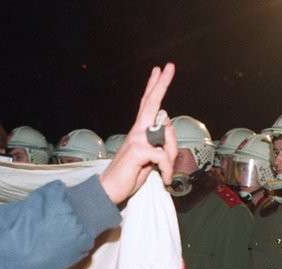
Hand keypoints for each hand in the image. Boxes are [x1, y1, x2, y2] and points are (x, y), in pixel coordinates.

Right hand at [99, 63, 177, 203]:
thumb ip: (159, 143)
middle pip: (152, 102)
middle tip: (168, 66)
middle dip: (161, 83)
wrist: (109, 190)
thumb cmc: (130, 175)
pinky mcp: (138, 150)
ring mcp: (136, 139)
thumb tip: (167, 128)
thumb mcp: (150, 158)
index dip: (153, 87)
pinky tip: (165, 179)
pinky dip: (167, 170)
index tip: (159, 70)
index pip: (147, 104)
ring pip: (167, 137)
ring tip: (165, 172)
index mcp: (139, 131)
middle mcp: (137, 130)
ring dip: (171, 157)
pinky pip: (164, 155)